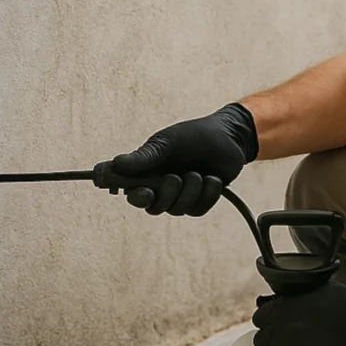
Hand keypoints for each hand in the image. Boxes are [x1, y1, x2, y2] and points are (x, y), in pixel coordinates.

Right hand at [111, 102, 257, 215]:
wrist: (229, 138)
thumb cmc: (193, 136)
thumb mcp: (167, 144)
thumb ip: (144, 157)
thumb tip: (116, 163)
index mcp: (146, 171)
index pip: (131, 192)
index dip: (135, 196)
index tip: (146, 192)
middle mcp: (160, 186)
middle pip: (153, 207)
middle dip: (167, 194)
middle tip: (176, 177)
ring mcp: (180, 196)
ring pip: (177, 210)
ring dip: (190, 191)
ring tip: (199, 173)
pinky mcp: (198, 202)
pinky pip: (197, 210)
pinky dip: (207, 194)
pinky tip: (212, 179)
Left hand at [252, 282, 345, 345]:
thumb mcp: (317, 289)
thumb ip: (295, 298)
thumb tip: (284, 304)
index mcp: (282, 307)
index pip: (259, 320)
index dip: (272, 326)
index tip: (283, 330)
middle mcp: (281, 329)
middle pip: (263, 344)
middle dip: (277, 344)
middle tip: (299, 345)